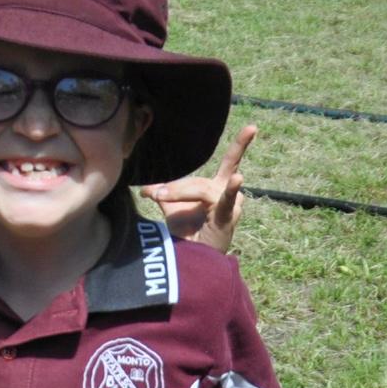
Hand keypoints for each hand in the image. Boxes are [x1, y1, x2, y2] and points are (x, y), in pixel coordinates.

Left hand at [143, 124, 257, 252]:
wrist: (191, 257)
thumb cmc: (187, 232)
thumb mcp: (173, 208)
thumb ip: (162, 193)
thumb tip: (144, 186)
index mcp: (217, 187)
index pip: (230, 160)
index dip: (240, 144)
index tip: (242, 130)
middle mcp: (226, 193)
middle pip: (201, 182)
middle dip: (177, 189)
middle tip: (155, 195)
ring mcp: (229, 205)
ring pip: (202, 188)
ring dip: (179, 193)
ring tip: (158, 197)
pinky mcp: (227, 217)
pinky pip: (226, 201)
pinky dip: (231, 189)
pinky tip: (237, 179)